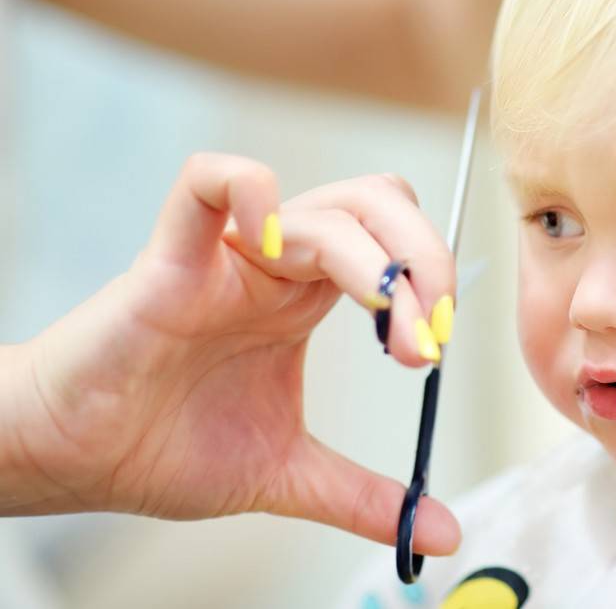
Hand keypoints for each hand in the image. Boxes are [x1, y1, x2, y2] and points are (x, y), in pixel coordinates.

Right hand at [3, 154, 459, 555]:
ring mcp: (228, 257)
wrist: (70, 460)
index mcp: (308, 296)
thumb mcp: (285, 473)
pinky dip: (248, 188)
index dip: (431, 278)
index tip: (436, 348)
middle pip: (377, 206)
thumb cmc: (160, 445)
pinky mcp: (168, 262)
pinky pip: (205, 184)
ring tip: (390, 321)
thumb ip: (363, 496)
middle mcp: (279, 265)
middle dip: (424, 259)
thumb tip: (443, 533)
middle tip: (429, 335)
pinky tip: (277, 240)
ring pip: (323, 208)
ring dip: (375, 259)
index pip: (395, 242)